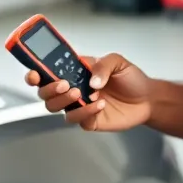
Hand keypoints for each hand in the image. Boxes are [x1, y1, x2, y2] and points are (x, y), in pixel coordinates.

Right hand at [25, 53, 152, 131]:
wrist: (148, 99)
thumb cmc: (131, 79)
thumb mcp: (118, 62)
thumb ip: (102, 65)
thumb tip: (90, 80)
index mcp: (75, 71)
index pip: (48, 72)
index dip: (36, 73)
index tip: (34, 74)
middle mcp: (73, 88)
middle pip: (45, 92)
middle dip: (49, 89)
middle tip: (65, 84)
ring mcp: (78, 105)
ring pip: (55, 107)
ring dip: (64, 101)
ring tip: (82, 94)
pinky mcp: (88, 120)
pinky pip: (76, 119)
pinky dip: (85, 112)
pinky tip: (100, 104)